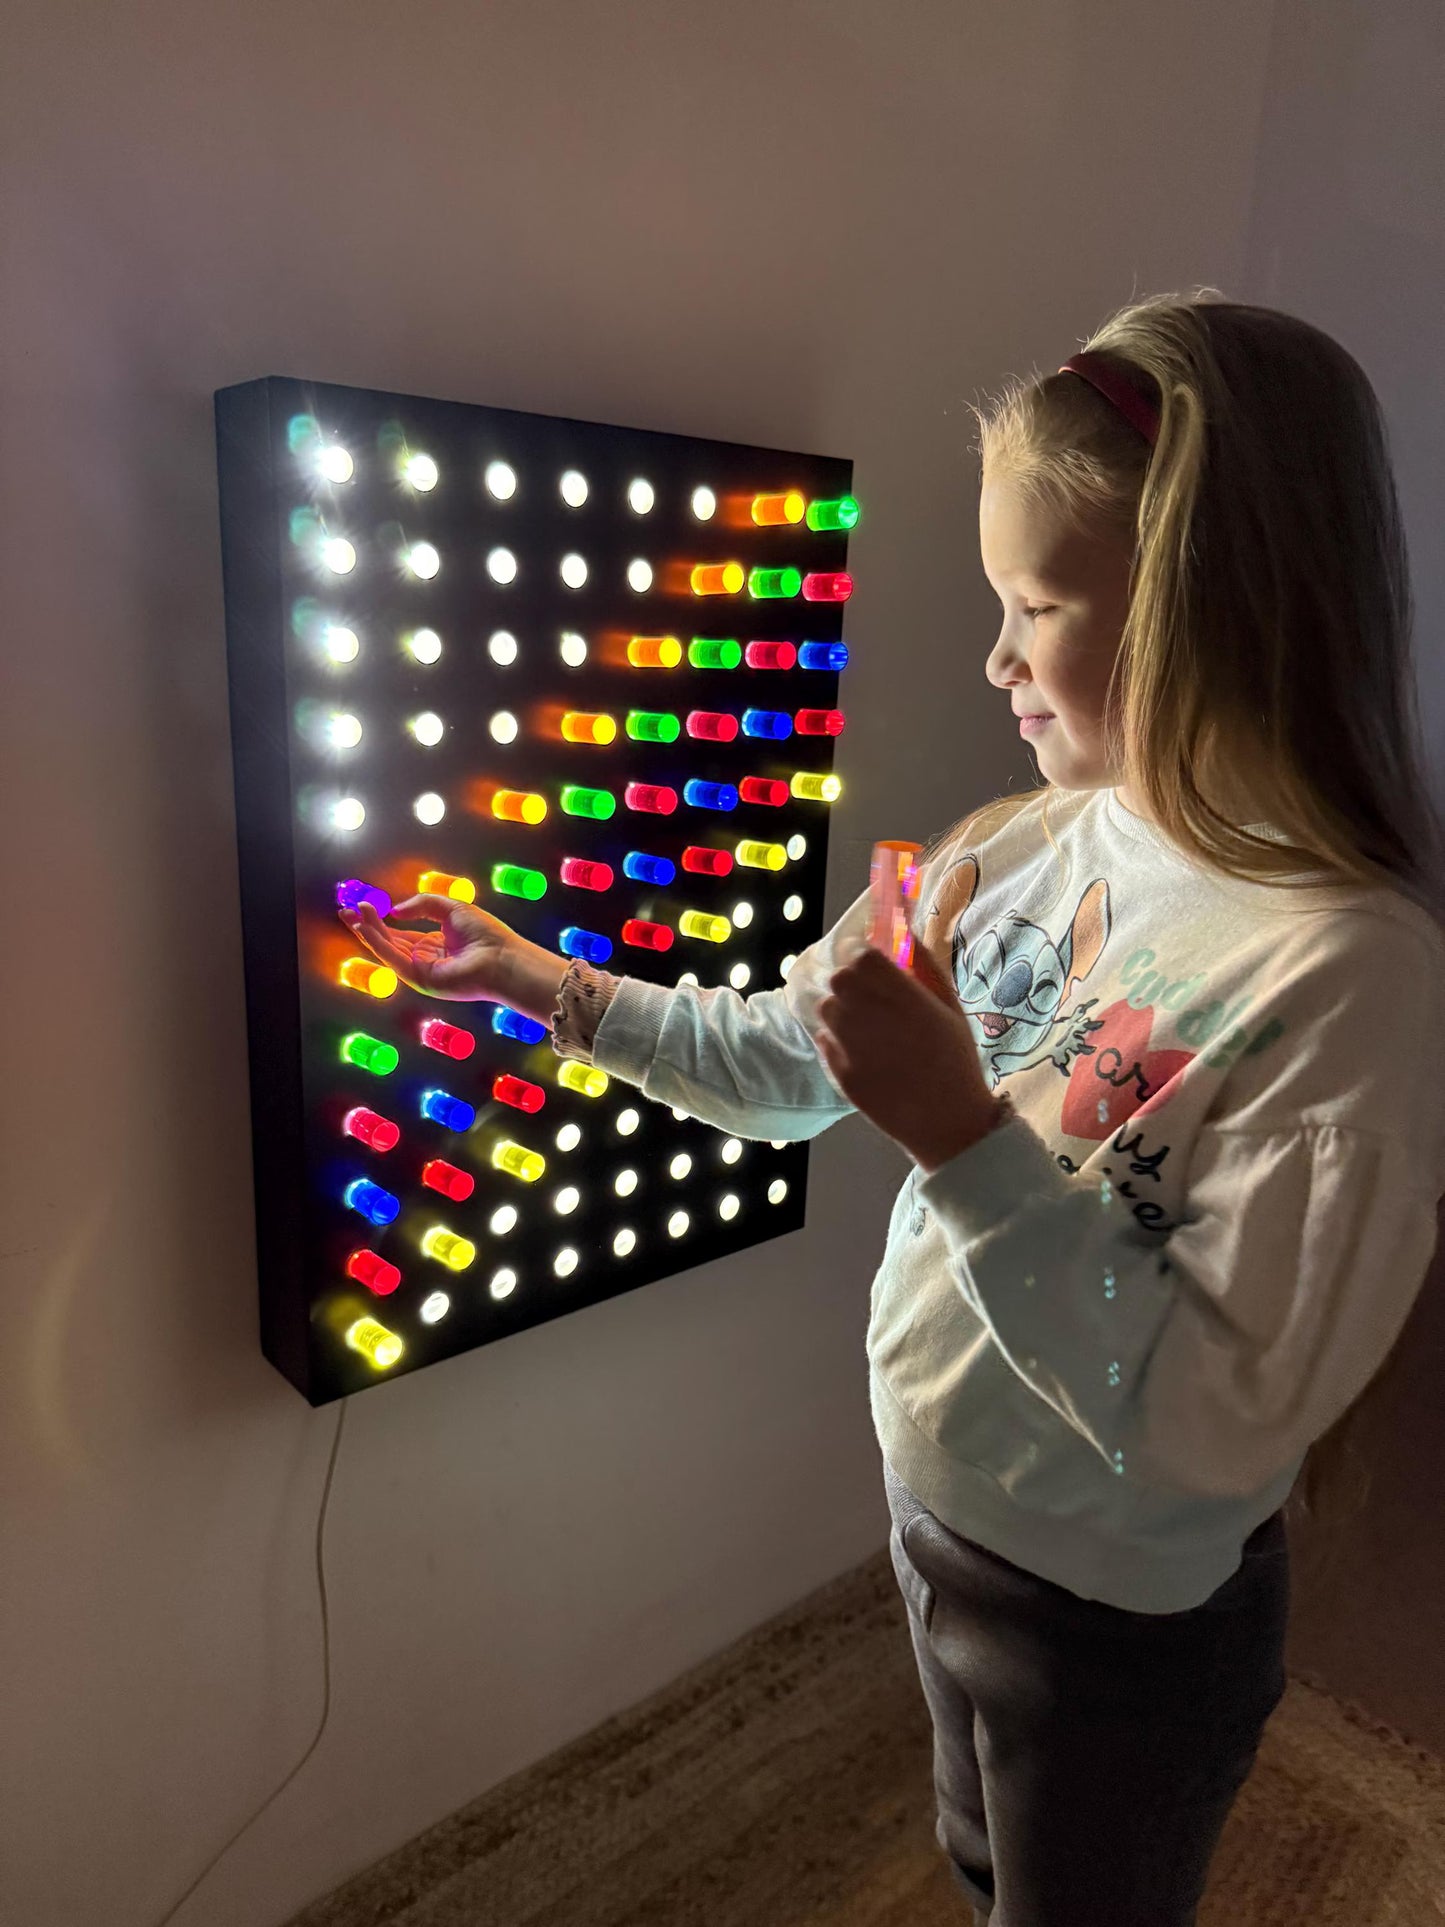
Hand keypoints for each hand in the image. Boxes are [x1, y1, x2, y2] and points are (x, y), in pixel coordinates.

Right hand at [338, 894, 519, 1001]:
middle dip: (366, 927)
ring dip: (368, 932)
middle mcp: (425, 960)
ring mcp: (421, 972)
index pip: (400, 934)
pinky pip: (394, 959)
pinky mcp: (421, 980)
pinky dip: (378, 944)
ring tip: (352, 914)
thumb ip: (422, 905)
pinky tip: (365, 928)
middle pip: (389, 942)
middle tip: (346, 911)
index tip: (362, 907)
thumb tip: (395, 910)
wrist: (502, 958)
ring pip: (388, 950)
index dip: (380, 921)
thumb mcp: (451, 908)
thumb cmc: (486, 934)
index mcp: (434, 945)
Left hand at [814, 943, 997, 1170]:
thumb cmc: (956, 1061)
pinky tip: (859, 1050)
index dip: (860, 953)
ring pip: (826, 1008)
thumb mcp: (951, 1008)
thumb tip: (905, 931)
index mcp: (908, 998)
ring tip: (862, 1023)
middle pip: (839, 978)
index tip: (867, 960)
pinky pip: (825, 1040)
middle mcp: (876, 1018)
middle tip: (864, 993)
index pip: (862, 956)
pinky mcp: (843, 1074)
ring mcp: (855, 1047)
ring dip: (839, 1008)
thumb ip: (926, 966)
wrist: (949, 1123)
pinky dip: (836, 1039)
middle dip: (848, 979)